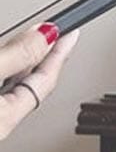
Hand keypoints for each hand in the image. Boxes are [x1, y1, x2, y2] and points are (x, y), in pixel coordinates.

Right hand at [0, 24, 78, 139]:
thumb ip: (15, 56)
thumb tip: (46, 36)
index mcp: (5, 119)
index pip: (46, 80)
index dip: (59, 52)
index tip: (72, 32)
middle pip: (32, 86)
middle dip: (46, 57)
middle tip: (58, 34)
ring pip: (14, 89)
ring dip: (26, 66)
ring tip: (38, 45)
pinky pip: (1, 92)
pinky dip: (8, 74)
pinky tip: (8, 67)